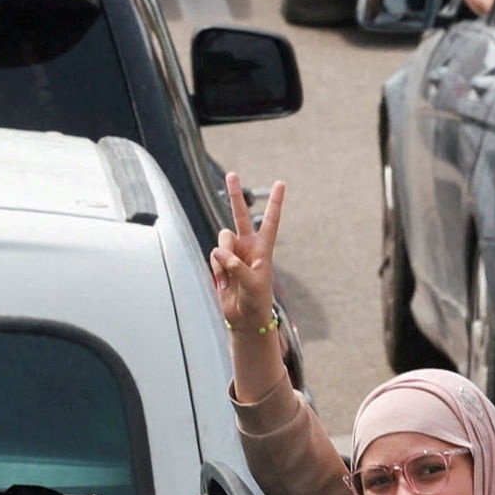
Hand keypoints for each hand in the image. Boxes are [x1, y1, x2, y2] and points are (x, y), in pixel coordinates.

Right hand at [209, 173, 283, 334]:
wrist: (244, 319)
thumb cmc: (256, 302)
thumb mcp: (253, 284)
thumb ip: (236, 265)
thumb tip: (218, 252)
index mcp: (263, 249)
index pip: (270, 221)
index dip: (275, 202)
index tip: (281, 183)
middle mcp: (247, 246)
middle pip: (240, 215)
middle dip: (235, 195)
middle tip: (231, 174)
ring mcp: (232, 253)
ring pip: (221, 238)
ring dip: (224, 255)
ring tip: (231, 276)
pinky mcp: (219, 263)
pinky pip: (213, 257)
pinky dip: (217, 270)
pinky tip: (224, 282)